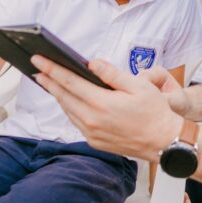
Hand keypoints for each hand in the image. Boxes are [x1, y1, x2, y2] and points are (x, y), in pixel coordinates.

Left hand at [32, 56, 182, 161]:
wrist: (164, 142)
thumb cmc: (155, 113)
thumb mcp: (139, 86)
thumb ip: (112, 74)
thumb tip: (91, 62)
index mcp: (101, 103)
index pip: (69, 82)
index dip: (51, 69)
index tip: (38, 60)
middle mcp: (92, 120)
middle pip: (63, 96)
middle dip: (48, 80)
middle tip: (37, 68)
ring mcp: (91, 133)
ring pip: (67, 109)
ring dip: (57, 94)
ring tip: (49, 81)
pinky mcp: (94, 141)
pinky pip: (76, 121)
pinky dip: (69, 108)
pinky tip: (69, 100)